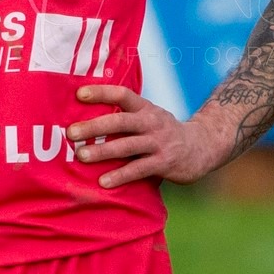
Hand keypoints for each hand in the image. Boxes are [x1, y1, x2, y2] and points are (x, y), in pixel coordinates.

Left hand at [67, 85, 227, 189]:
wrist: (202, 147)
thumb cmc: (164, 133)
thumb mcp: (149, 117)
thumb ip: (126, 117)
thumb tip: (86, 119)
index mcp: (145, 108)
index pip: (122, 94)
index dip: (101, 92)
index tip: (78, 94)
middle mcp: (152, 122)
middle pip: (120, 121)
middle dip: (94, 126)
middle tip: (71, 132)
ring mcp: (159, 143)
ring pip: (127, 145)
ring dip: (103, 151)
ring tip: (81, 155)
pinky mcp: (164, 163)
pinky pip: (139, 169)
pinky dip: (120, 175)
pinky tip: (104, 181)